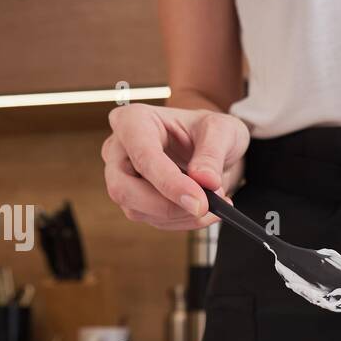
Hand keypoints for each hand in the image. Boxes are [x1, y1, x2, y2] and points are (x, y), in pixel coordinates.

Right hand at [102, 103, 249, 229]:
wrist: (214, 149)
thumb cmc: (211, 131)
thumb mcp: (222, 131)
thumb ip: (212, 154)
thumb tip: (205, 181)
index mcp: (134, 120)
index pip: (142, 154)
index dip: (168, 181)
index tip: (199, 201)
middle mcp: (119, 150)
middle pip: (123, 188)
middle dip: (167, 206)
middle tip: (205, 207)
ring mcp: (122, 178)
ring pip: (137, 210)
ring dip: (181, 215)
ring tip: (215, 203)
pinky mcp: (135, 201)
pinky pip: (154, 220)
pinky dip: (184, 220)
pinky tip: (205, 209)